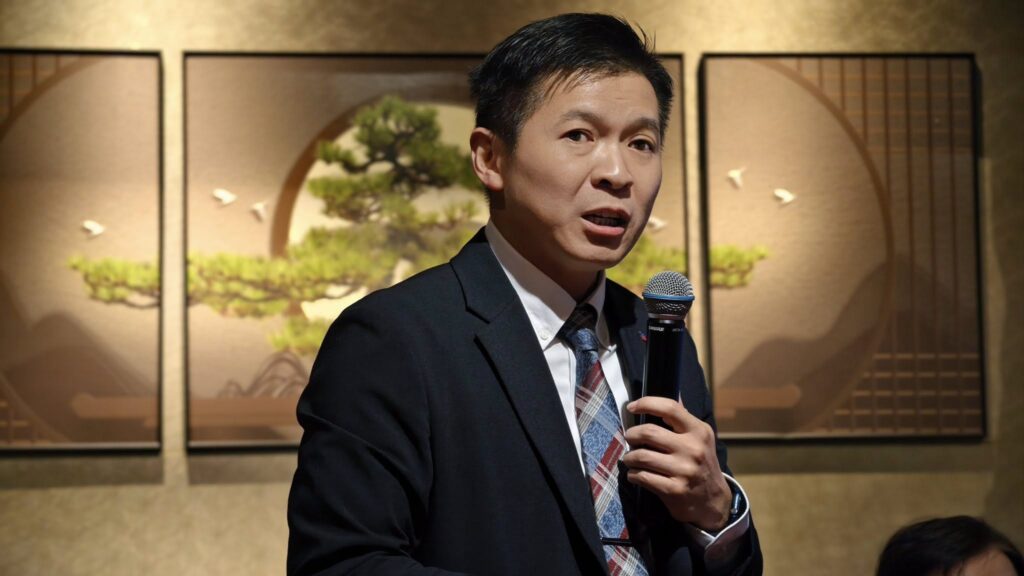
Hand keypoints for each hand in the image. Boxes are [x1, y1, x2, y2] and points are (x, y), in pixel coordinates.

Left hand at [622, 396, 731, 531]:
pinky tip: (635, 474)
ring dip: (629, 457)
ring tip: (630, 458)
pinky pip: (642, 476)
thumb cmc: (701, 464)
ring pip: (641, 456)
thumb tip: (674, 392)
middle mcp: (693, 449)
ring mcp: (684, 470)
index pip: (670, 408)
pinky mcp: (674, 489)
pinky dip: (633, 474)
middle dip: (632, 434)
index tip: (631, 407)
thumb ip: (684, 418)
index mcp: (699, 431)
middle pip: (649, 432)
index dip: (647, 403)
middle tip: (629, 437)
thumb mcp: (700, 439)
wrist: (713, 501)